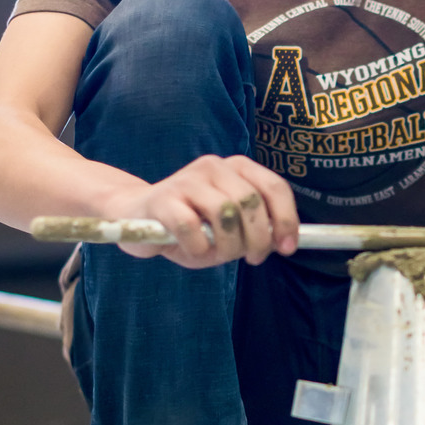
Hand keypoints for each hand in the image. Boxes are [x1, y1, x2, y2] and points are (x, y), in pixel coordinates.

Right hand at [104, 154, 298, 268]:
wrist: (136, 215)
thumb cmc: (192, 226)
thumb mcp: (231, 229)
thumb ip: (257, 230)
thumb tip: (283, 241)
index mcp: (237, 167)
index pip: (274, 187)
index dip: (286, 219)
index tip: (288, 248)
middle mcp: (214, 166)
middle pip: (251, 202)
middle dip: (259, 238)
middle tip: (253, 258)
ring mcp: (187, 179)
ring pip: (225, 214)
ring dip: (228, 245)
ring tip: (218, 254)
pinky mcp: (163, 198)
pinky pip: (191, 227)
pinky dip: (198, 247)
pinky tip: (194, 250)